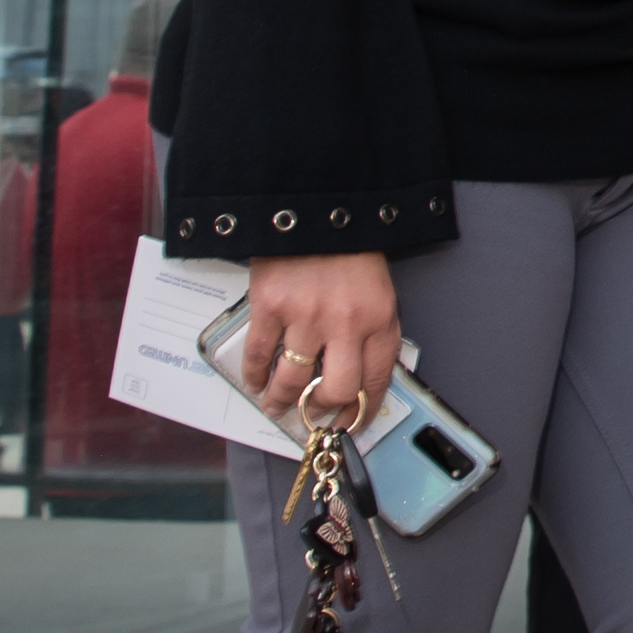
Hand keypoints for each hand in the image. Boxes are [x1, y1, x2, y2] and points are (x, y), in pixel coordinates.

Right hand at [235, 250, 400, 429]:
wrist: (315, 209)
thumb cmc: (350, 252)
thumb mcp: (377, 292)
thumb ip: (371, 332)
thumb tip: (359, 380)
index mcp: (379, 319)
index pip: (375, 383)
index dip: (361, 412)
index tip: (350, 424)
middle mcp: (345, 323)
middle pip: (334, 391)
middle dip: (321, 410)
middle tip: (311, 413)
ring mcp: (305, 315)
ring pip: (292, 381)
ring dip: (282, 402)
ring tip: (276, 406)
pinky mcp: (270, 306)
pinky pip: (258, 355)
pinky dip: (254, 375)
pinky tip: (255, 382)